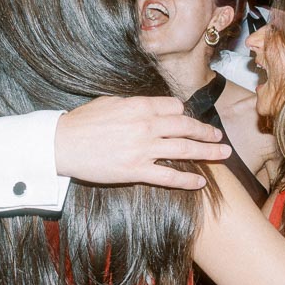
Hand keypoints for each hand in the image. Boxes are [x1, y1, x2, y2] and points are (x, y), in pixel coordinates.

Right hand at [54, 96, 231, 189]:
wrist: (62, 144)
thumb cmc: (82, 122)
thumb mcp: (109, 102)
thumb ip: (133, 104)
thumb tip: (149, 106)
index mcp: (139, 105)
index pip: (175, 107)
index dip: (186, 114)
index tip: (191, 121)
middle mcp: (146, 125)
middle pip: (186, 127)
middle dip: (206, 133)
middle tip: (220, 139)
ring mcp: (143, 148)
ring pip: (184, 150)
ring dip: (207, 153)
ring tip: (222, 156)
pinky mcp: (136, 170)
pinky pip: (169, 176)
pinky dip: (187, 180)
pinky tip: (200, 182)